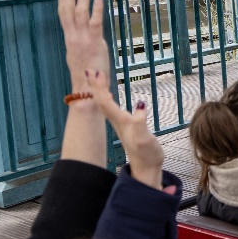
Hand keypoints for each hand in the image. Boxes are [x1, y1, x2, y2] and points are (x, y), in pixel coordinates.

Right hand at [57, 0, 108, 93]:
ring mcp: (83, 39)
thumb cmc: (86, 76)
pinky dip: (96, 10)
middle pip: (67, 9)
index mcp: (70, 38)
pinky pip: (95, 24)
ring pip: (80, 12)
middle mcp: (73, 37)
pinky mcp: (94, 44)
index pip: (63, 13)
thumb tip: (87, 32)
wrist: (86, 92)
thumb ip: (83, 41)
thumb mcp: (82, 54)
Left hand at [87, 72, 165, 190]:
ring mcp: (120, 124)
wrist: (146, 168)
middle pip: (102, 101)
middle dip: (95, 85)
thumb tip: (141, 105)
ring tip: (98, 78)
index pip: (105, 101)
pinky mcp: (125, 126)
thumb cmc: (146, 155)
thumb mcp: (144, 139)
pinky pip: (112, 108)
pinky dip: (109, 98)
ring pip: (105, 104)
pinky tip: (111, 96)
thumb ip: (140, 123)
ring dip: (100, 90)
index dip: (100, 87)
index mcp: (120, 122)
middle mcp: (117, 122)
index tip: (97, 73)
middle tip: (91, 70)